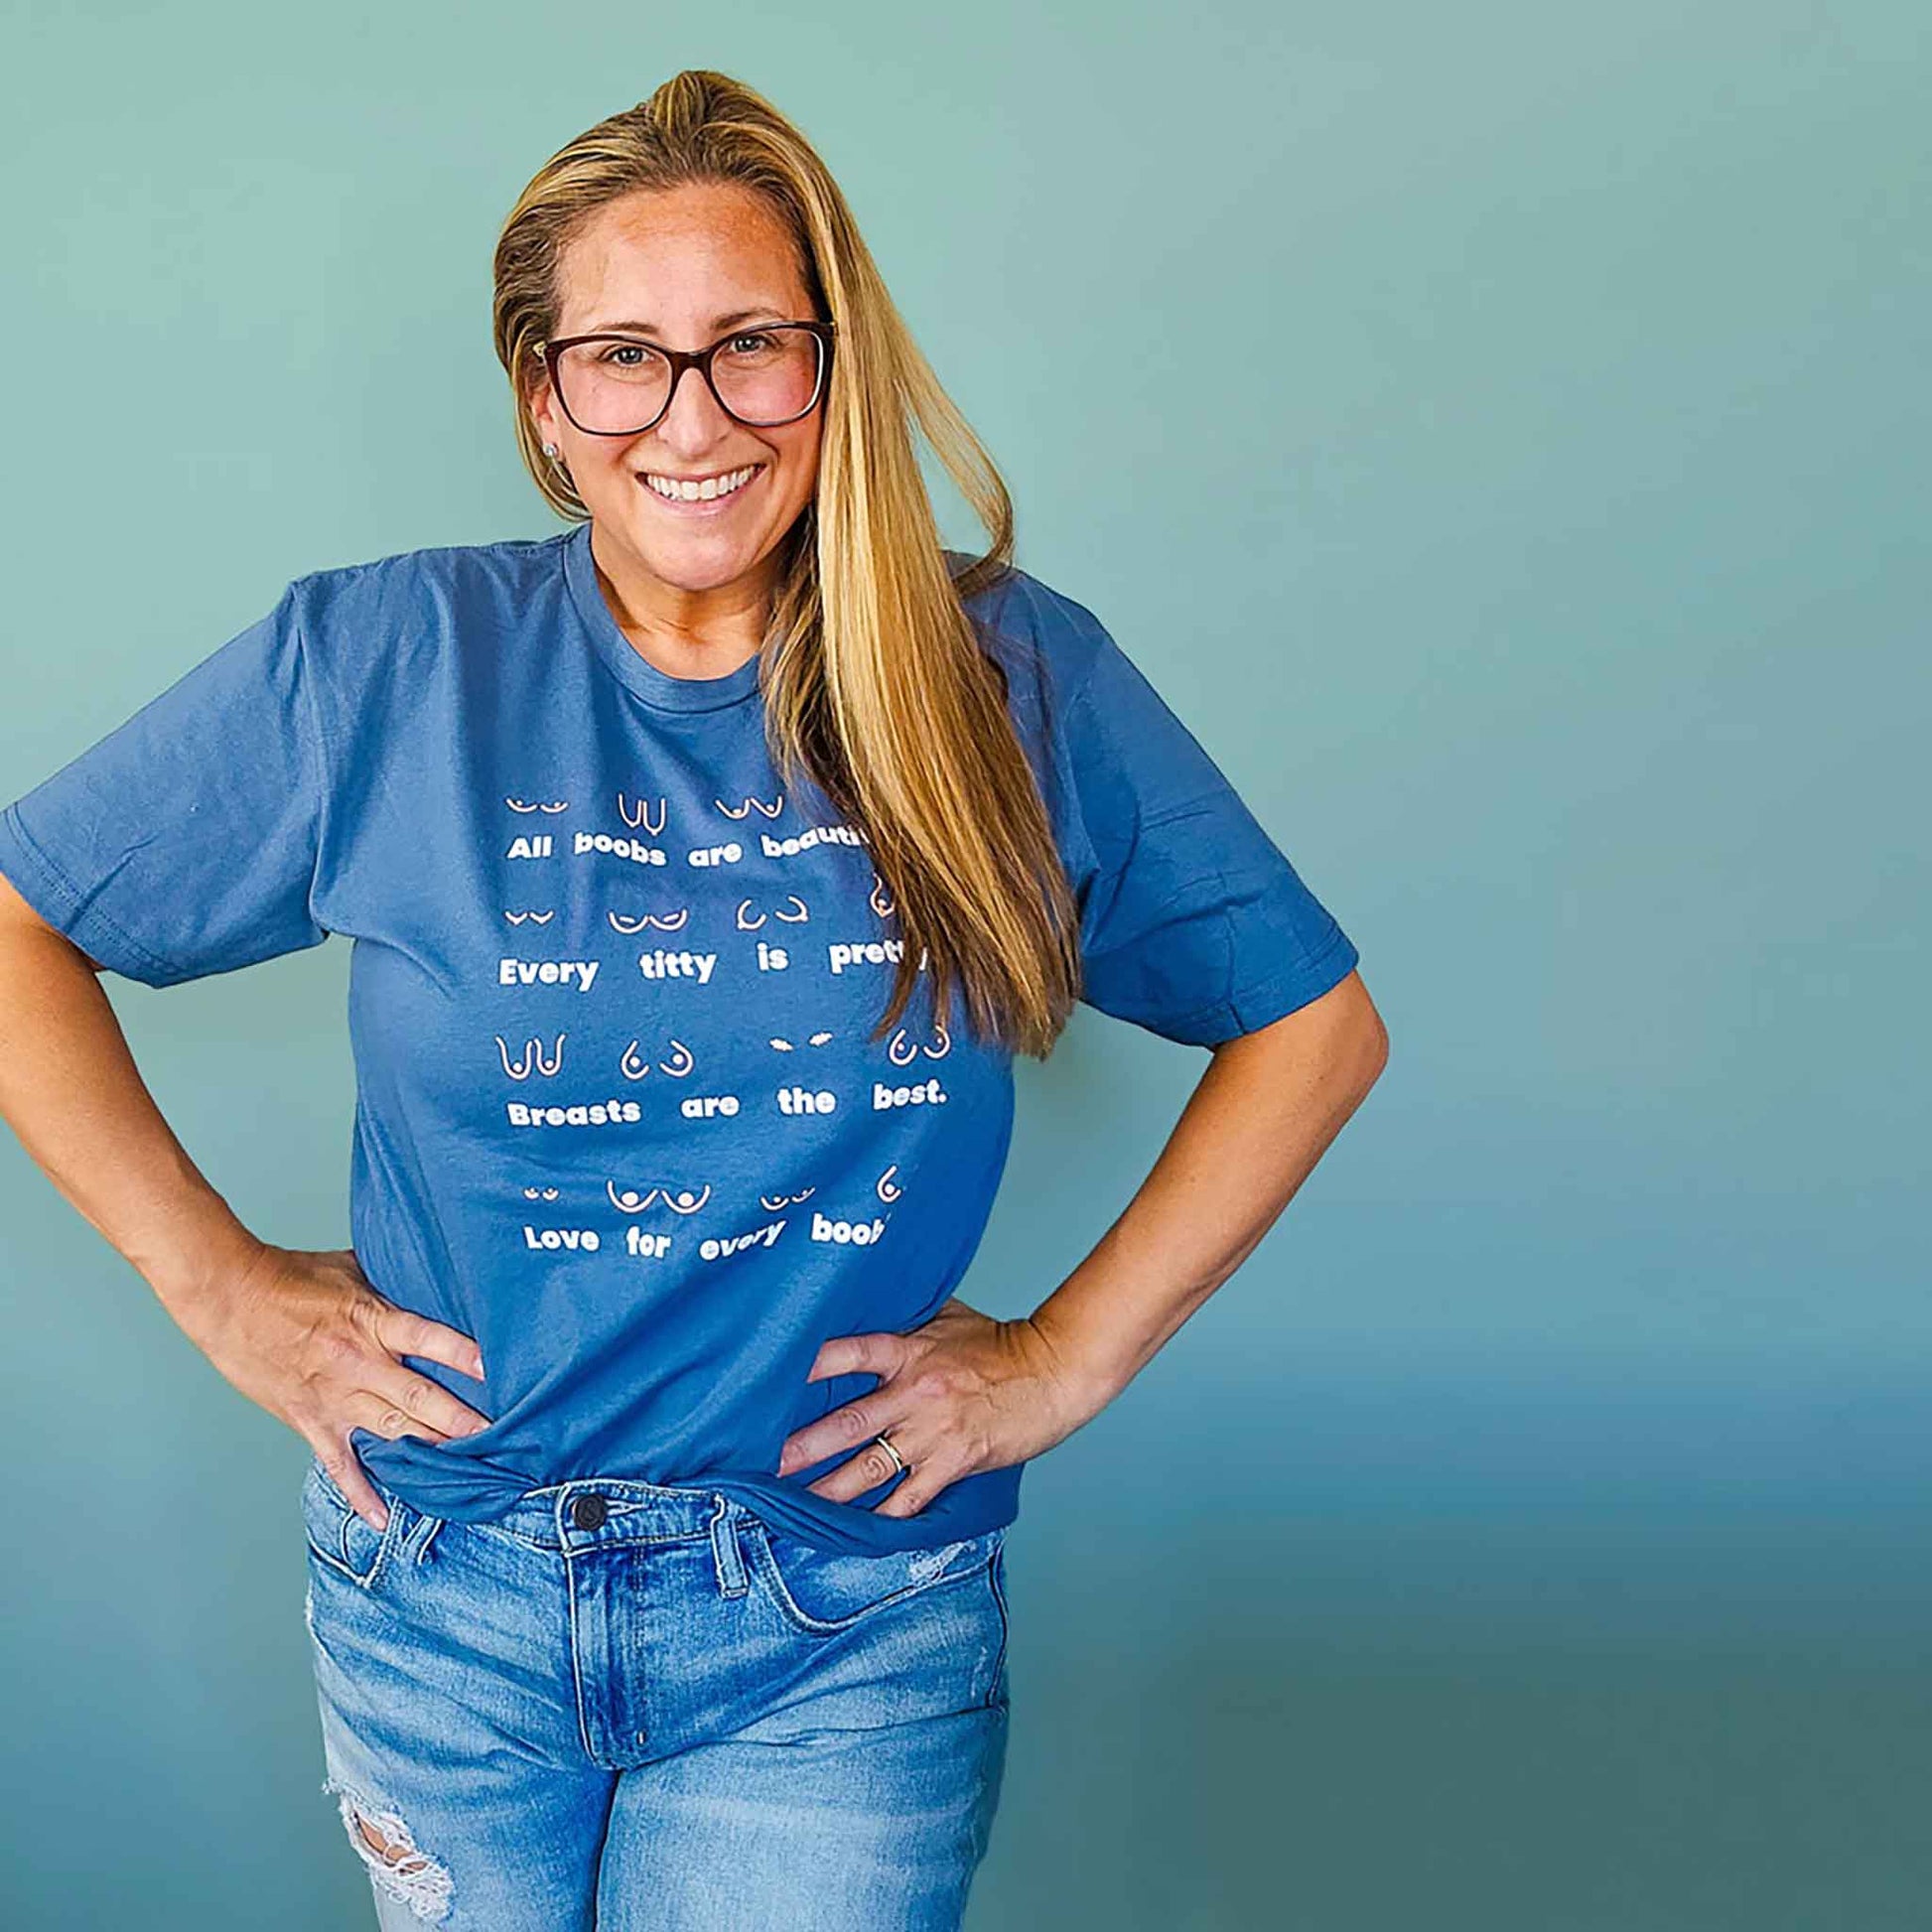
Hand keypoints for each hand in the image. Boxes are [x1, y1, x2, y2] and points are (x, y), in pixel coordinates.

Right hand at [171, 1240, 488, 1532]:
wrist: (230, 1298)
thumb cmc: (292, 1277)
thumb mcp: (353, 1267)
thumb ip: (393, 1279)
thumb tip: (434, 1271)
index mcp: (373, 1321)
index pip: (429, 1340)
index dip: (463, 1356)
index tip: (497, 1372)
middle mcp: (359, 1364)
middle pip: (419, 1398)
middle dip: (461, 1420)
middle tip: (501, 1438)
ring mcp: (334, 1398)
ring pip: (391, 1432)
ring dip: (429, 1452)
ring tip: (469, 1472)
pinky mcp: (310, 1420)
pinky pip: (340, 1464)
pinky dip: (361, 1493)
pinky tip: (383, 1517)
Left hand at [774, 1297, 1108, 1518]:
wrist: (1053, 1371)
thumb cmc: (1001, 1342)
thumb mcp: (948, 1316)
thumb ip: (907, 1319)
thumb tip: (870, 1305)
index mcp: (908, 1350)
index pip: (845, 1354)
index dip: (804, 1368)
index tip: (765, 1382)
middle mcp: (913, 1392)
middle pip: (846, 1423)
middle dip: (801, 1448)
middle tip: (761, 1465)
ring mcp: (932, 1432)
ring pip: (869, 1468)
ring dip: (828, 1491)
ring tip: (793, 1507)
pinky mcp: (954, 1463)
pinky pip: (910, 1498)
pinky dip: (884, 1518)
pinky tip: (858, 1534)